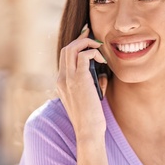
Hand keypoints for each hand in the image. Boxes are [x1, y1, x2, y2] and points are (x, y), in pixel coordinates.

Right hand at [57, 24, 107, 139]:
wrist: (88, 130)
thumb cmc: (90, 118)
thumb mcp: (87, 97)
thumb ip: (90, 84)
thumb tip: (102, 74)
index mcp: (61, 83)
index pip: (65, 57)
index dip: (75, 45)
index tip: (86, 38)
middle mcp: (61, 78)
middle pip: (66, 49)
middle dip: (80, 39)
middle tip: (92, 34)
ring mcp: (68, 78)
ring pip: (72, 48)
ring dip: (86, 43)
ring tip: (99, 47)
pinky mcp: (78, 79)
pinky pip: (84, 55)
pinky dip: (94, 53)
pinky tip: (102, 60)